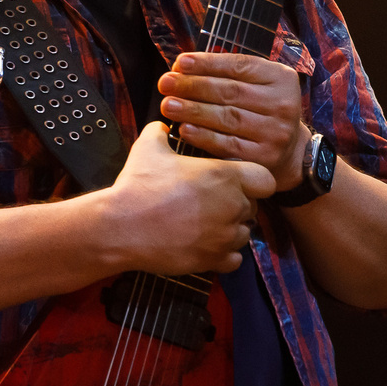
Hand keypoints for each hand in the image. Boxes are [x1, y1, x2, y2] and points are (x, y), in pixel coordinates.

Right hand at [93, 121, 271, 274]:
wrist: (121, 226)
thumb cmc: (137, 185)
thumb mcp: (147, 148)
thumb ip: (160, 133)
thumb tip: (161, 126)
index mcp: (224, 176)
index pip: (265, 180)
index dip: (253, 181)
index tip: (235, 183)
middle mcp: (232, 206)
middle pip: (252, 207)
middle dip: (236, 206)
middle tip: (211, 204)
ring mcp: (224, 236)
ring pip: (243, 234)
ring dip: (229, 231)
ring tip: (205, 226)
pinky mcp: (213, 260)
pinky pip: (234, 259)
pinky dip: (223, 254)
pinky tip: (205, 245)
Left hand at [158, 52, 311, 192]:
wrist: (290, 151)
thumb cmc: (261, 110)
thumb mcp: (258, 84)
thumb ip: (229, 73)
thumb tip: (182, 66)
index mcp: (281, 78)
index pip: (240, 65)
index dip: (207, 63)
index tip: (179, 62)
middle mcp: (283, 103)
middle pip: (231, 91)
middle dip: (193, 86)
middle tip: (166, 83)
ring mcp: (276, 132)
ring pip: (228, 118)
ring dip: (193, 110)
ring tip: (168, 105)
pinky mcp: (265, 157)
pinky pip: (228, 145)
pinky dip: (204, 136)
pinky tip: (184, 129)